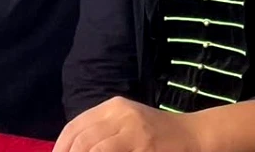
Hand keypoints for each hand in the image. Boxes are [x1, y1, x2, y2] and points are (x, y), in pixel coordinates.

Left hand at [53, 97, 201, 151]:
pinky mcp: (143, 145)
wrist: (194, 136)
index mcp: (113, 107)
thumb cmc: (158, 136)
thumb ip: (101, 134)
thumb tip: (69, 149)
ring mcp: (133, 129)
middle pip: (80, 139)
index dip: (60, 148)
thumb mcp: (127, 126)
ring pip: (91, 148)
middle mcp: (121, 113)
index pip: (74, 128)